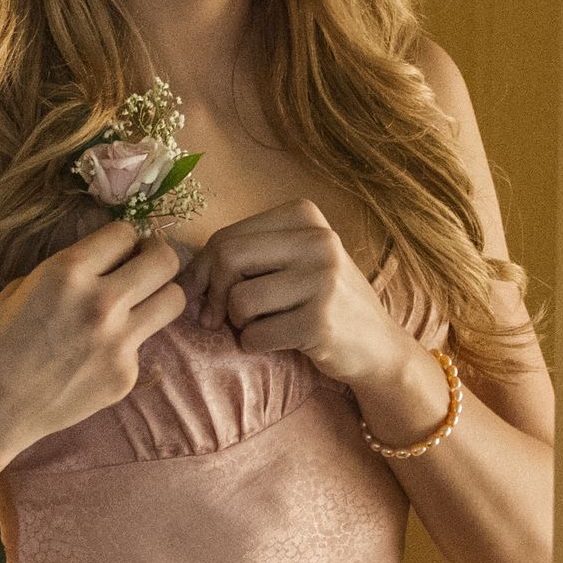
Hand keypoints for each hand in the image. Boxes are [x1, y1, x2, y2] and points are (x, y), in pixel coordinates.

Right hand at [0, 220, 188, 461]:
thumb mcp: (18, 290)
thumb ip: (65, 274)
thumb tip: (98, 267)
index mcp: (68, 272)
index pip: (125, 232)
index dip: (121, 239)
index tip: (116, 251)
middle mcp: (102, 303)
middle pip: (165, 261)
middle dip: (155, 257)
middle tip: (143, 267)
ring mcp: (118, 344)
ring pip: (173, 301)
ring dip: (158, 296)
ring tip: (136, 305)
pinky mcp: (124, 378)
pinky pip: (142, 346)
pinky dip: (125, 346)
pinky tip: (92, 359)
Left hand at [178, 199, 411, 388]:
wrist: (378, 347)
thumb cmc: (322, 301)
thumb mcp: (292, 261)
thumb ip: (244, 256)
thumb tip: (184, 277)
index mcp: (305, 215)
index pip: (227, 235)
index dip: (203, 269)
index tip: (204, 293)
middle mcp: (318, 240)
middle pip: (227, 258)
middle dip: (212, 294)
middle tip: (216, 318)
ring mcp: (322, 280)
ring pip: (239, 300)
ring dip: (238, 324)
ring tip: (263, 326)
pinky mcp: (319, 321)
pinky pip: (255, 335)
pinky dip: (255, 345)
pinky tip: (280, 342)